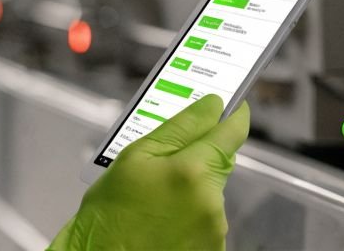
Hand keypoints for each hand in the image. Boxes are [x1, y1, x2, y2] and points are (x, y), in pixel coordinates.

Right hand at [49, 94, 250, 250]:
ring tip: (156, 203)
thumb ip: (177, 129)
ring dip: (191, 189)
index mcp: (191, 172)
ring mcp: (214, 228)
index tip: (233, 106)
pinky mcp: (213, 247)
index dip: (234, 115)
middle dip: (197, 159)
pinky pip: (207, 218)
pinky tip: (164, 221)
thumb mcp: (133, 159)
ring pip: (211, 191)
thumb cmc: (110, 216)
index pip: (231, 131)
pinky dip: (191, 215)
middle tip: (162, 168)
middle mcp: (210, 201)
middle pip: (218, 163)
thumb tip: (210, 106)